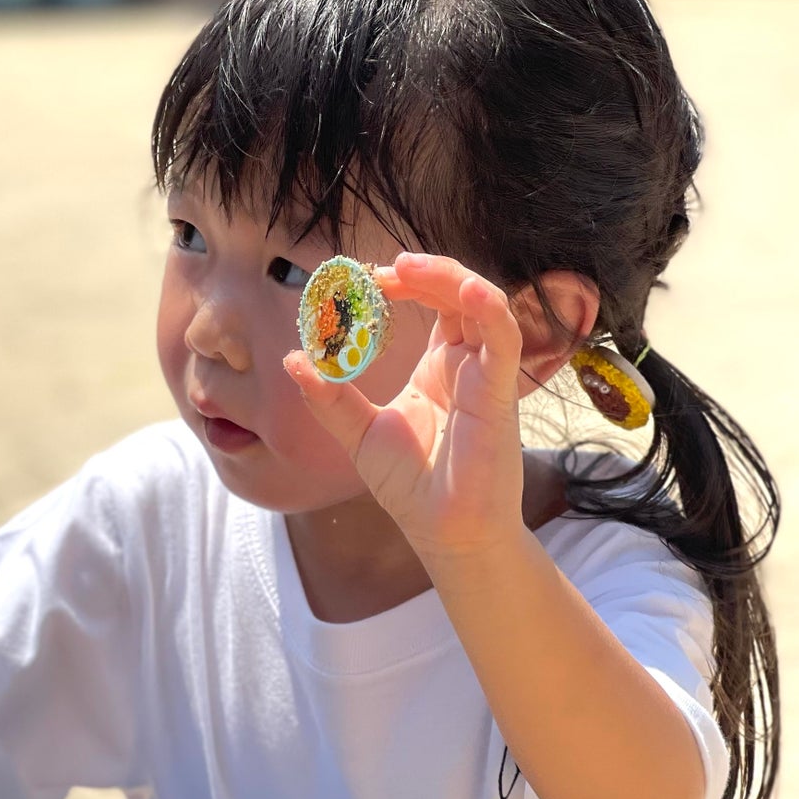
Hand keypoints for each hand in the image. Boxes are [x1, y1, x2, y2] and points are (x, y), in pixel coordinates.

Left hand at [284, 253, 528, 562]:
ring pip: (481, 303)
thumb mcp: (357, 434)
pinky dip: (490, 307)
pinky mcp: (499, 392)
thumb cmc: (411, 485)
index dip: (399, 285)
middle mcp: (466, 363)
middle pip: (455, 293)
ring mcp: (485, 374)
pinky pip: (504, 338)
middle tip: (375, 270)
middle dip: (420, 273)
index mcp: (438, 367)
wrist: (442, 532)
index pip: (430, 303)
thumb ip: (329, 397)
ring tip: (407, 266)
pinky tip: (468, 289)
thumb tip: (294, 359)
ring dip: (448, 276)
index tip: (357, 281)